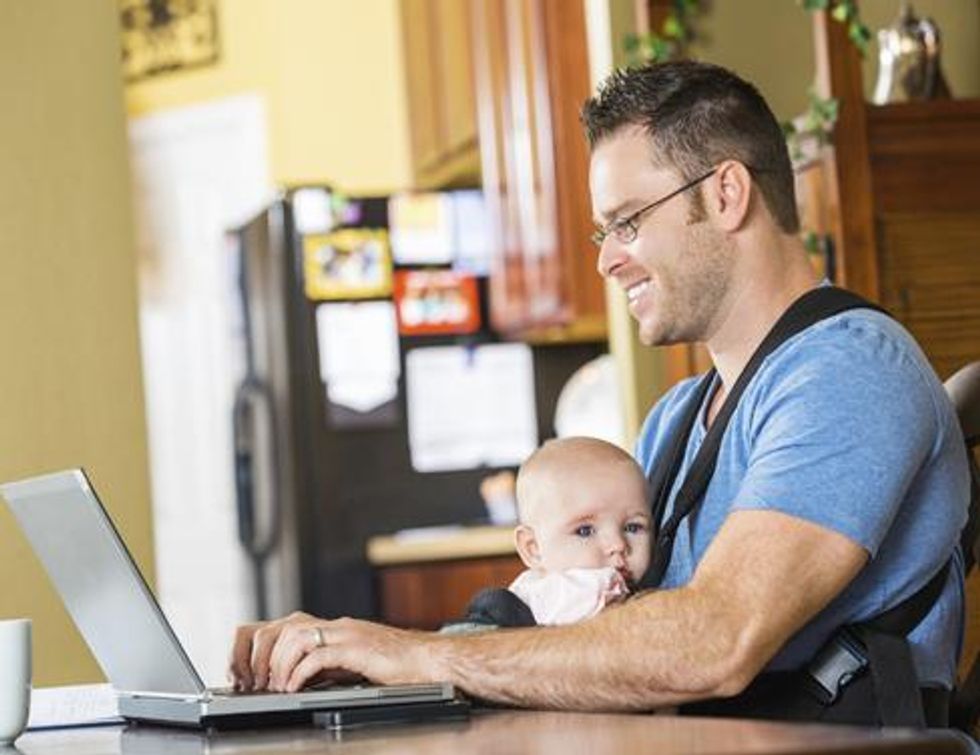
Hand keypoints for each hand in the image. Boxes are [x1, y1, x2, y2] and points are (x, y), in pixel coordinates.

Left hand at [229, 612, 434, 692]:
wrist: (429, 661)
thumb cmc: (396, 666)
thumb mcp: (352, 663)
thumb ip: (326, 664)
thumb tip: (296, 678)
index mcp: (334, 628)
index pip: (283, 625)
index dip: (260, 647)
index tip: (251, 673)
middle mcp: (337, 626)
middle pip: (283, 627)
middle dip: (263, 655)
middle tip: (258, 682)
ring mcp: (347, 635)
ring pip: (296, 636)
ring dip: (279, 664)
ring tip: (276, 686)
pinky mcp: (357, 649)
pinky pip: (318, 655)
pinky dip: (299, 672)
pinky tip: (294, 688)